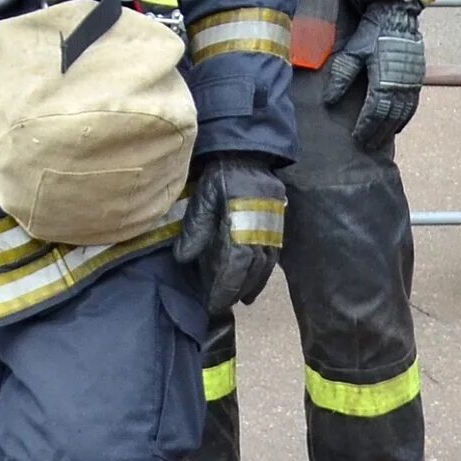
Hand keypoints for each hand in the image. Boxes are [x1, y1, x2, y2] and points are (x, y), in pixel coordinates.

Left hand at [174, 154, 285, 314]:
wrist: (247, 154)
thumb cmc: (220, 177)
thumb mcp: (202, 198)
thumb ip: (195, 228)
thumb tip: (183, 259)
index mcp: (240, 227)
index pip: (234, 267)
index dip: (224, 288)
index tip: (213, 305)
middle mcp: (260, 233)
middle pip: (251, 271)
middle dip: (237, 291)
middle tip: (223, 306)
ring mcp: (272, 231)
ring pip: (265, 266)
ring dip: (253, 285)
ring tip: (241, 299)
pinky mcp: (277, 227)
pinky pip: (273, 256)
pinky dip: (264, 272)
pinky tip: (256, 280)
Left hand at [320, 2, 426, 150]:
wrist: (397, 16)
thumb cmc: (373, 33)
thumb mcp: (353, 53)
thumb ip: (341, 77)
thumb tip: (328, 101)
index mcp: (383, 80)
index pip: (374, 112)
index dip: (366, 127)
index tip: (356, 137)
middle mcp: (400, 85)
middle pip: (389, 118)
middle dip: (378, 133)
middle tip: (367, 146)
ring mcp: (411, 83)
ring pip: (402, 114)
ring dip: (391, 130)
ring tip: (380, 141)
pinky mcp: (417, 79)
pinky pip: (412, 106)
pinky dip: (404, 119)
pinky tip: (397, 127)